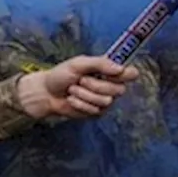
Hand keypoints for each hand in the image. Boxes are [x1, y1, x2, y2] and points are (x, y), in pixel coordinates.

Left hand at [16, 55, 136, 119]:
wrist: (47, 93)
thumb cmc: (61, 75)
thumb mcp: (78, 64)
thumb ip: (99, 63)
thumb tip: (120, 68)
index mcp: (108, 71)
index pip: (130, 73)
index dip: (128, 74)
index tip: (119, 73)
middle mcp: (110, 86)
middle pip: (118, 89)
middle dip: (96, 85)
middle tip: (81, 80)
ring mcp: (104, 101)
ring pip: (105, 100)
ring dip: (84, 94)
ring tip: (73, 90)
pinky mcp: (96, 113)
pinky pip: (95, 110)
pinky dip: (79, 103)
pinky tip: (72, 99)